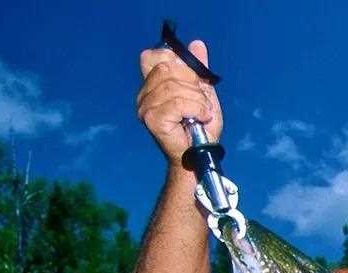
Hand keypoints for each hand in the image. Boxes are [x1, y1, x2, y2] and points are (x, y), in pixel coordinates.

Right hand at [136, 40, 222, 164]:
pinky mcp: (152, 120)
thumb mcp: (203, 92)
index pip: (153, 56)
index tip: (192, 80)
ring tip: (202, 113)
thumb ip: (198, 69)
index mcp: (152, 85)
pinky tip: (200, 117)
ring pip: (174, 87)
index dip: (174, 61)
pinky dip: (196, 109)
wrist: (200, 153)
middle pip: (167, 69)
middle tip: (201, 102)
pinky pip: (177, 103)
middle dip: (192, 84)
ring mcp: (145, 107)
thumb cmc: (200, 126)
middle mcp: (144, 94)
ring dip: (197, 100)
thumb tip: (197, 44)